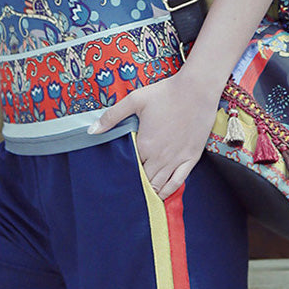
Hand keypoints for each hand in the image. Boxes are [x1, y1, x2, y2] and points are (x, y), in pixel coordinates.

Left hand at [88, 69, 220, 198]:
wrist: (196, 91)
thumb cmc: (165, 93)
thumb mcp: (135, 100)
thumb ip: (112, 116)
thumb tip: (92, 131)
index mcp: (145, 144)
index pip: (130, 167)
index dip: (124, 171)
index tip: (118, 174)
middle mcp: (160, 157)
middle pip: (144, 179)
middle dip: (136, 184)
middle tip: (127, 188)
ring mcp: (177, 159)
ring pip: (160, 184)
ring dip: (150, 191)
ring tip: (141, 196)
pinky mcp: (192, 158)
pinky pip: (179, 182)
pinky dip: (169, 191)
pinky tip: (163, 195)